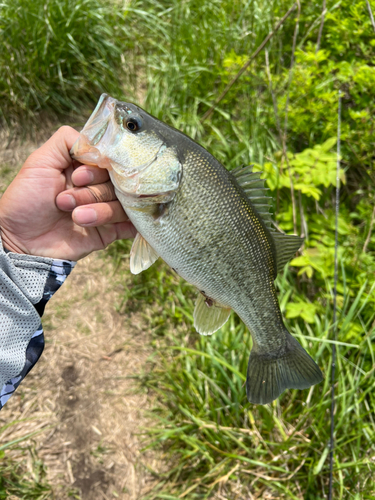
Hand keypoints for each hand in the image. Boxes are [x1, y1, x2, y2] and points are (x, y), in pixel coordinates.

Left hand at [0, 126, 135, 260]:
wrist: (21, 241)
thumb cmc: (26, 201)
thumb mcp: (40, 161)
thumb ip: (67, 141)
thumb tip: (99, 142)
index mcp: (84, 168)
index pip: (109, 160)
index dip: (97, 169)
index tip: (76, 178)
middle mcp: (98, 187)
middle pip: (118, 182)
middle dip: (92, 192)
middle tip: (65, 201)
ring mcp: (105, 209)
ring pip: (123, 204)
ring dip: (99, 210)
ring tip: (74, 217)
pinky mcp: (110, 232)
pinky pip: (131, 225)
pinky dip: (132, 224)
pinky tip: (114, 225)